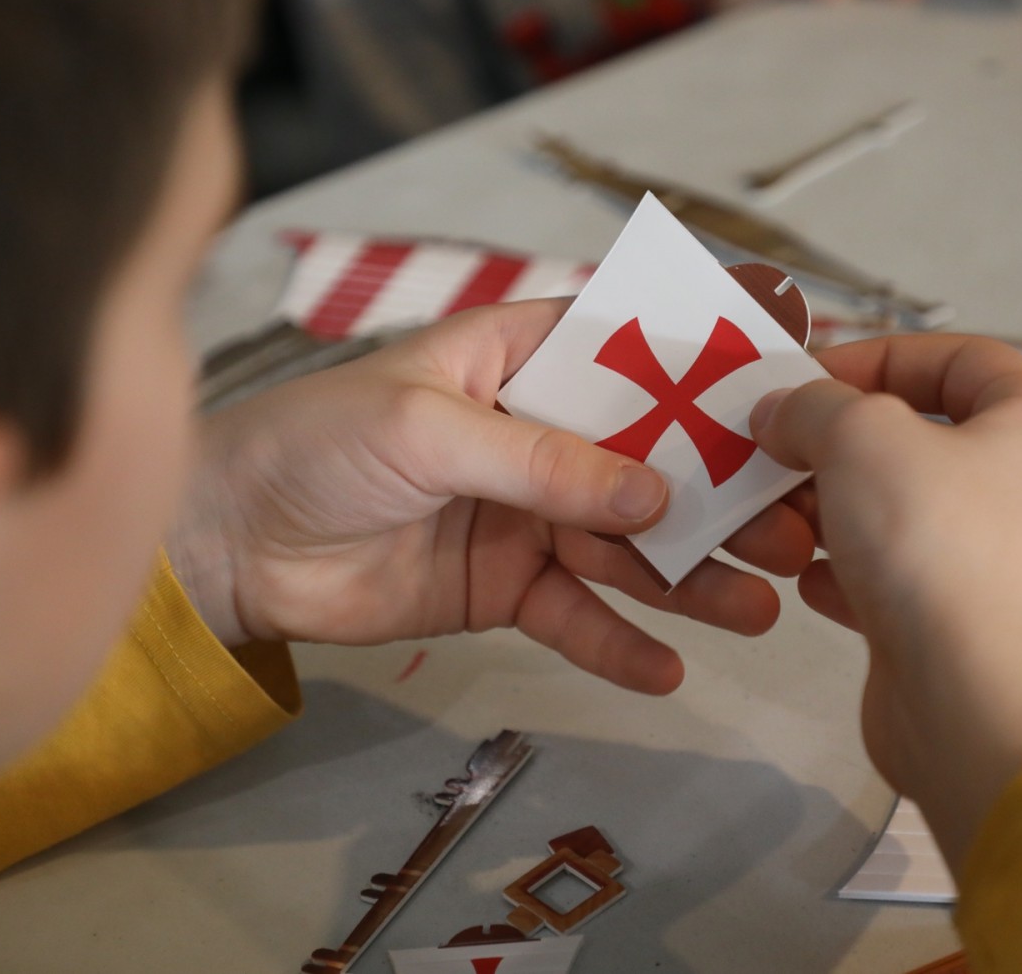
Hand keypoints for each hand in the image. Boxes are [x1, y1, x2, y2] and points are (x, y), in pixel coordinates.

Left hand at [166, 300, 815, 694]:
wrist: (229, 545)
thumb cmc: (313, 445)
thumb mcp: (427, 429)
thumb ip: (542, 462)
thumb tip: (657, 493)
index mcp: (516, 359)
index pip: (629, 350)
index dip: (706, 364)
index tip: (788, 382)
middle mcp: (535, 434)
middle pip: (650, 460)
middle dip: (720, 494)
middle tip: (793, 529)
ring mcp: (525, 515)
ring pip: (627, 546)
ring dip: (691, 578)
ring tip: (758, 607)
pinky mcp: (504, 588)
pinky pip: (575, 616)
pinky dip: (619, 642)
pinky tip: (670, 670)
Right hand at [750, 334, 1021, 864]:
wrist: (974, 706)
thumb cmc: (934, 547)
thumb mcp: (857, 438)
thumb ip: (813, 406)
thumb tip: (783, 413)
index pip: (965, 359)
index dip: (881, 357)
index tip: (810, 381)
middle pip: (939, 443)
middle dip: (851, 447)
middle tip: (788, 456)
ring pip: (925, 519)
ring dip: (848, 515)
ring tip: (788, 524)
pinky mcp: (997, 640)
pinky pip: (925, 586)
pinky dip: (867, 578)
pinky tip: (816, 585)